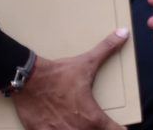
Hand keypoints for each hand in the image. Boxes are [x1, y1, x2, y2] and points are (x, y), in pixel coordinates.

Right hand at [12, 29, 129, 128]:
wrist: (28, 78)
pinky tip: (57, 124)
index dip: (120, 129)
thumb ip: (107, 49)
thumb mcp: (86, 63)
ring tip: (75, 122)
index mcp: (93, 118)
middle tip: (92, 121)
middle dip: (96, 129)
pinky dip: (58, 129)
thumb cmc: (58, 74)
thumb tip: (123, 33)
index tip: (121, 127)